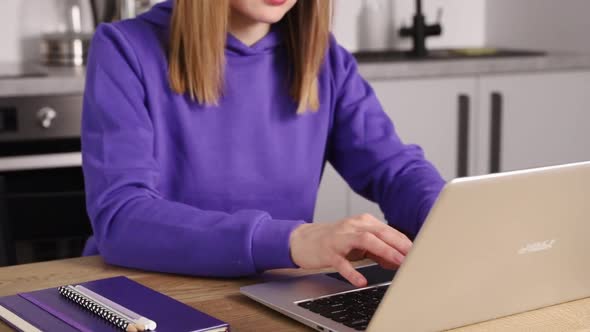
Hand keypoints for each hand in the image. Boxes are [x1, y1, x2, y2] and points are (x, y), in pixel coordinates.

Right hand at [289, 214, 412, 287]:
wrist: (304, 241)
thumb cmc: (334, 241)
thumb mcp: (358, 243)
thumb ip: (378, 250)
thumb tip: (398, 260)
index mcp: (362, 222)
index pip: (388, 231)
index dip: (404, 241)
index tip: (418, 252)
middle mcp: (352, 227)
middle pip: (380, 232)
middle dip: (399, 244)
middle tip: (413, 256)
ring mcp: (340, 239)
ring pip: (365, 240)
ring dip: (384, 251)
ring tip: (397, 262)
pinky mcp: (328, 252)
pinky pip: (342, 263)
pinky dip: (352, 272)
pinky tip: (361, 281)